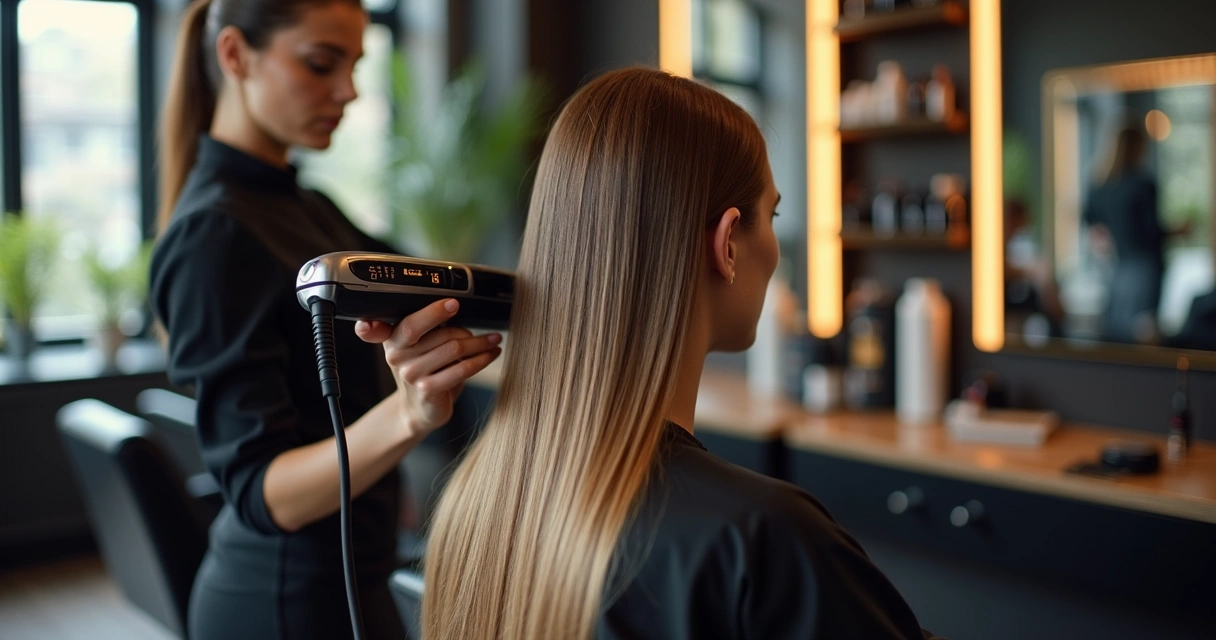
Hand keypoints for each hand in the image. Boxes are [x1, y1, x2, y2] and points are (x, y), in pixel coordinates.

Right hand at [355, 299, 501, 440]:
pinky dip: (481, 360)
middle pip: (442, 335)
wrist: (419, 408)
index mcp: (393, 339)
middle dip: (469, 331)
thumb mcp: (416, 347)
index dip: (432, 313)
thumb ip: (426, 328)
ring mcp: (411, 374)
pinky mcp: (428, 389)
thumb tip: (455, 306)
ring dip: (480, 344)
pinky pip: (461, 369)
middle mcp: (397, 356)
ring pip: (454, 349)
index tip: (453, 304)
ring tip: (494, 341)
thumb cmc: (423, 371)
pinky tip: (490, 355)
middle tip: (489, 332)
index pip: (411, 323)